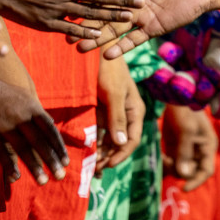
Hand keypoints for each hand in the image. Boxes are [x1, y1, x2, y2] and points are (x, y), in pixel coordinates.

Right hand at [0, 74, 68, 185]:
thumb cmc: (1, 96)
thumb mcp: (23, 98)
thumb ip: (36, 113)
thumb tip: (52, 126)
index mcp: (31, 107)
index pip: (49, 129)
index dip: (58, 146)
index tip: (66, 162)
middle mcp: (19, 115)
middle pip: (39, 140)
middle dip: (51, 160)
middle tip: (60, 176)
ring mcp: (3, 123)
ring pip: (22, 147)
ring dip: (34, 166)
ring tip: (43, 181)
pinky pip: (0, 151)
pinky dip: (9, 164)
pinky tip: (16, 177)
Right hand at [77, 0, 214, 57]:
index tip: (64, 3)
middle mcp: (128, 1)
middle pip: (102, 14)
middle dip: (84, 24)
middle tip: (64, 35)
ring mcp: (139, 17)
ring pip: (114, 30)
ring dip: (97, 40)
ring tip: (78, 49)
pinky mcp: (152, 29)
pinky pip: (134, 41)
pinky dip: (122, 48)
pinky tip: (107, 55)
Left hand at [97, 56, 145, 172]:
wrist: (96, 48)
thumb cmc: (108, 68)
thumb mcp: (113, 92)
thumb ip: (117, 118)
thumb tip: (121, 144)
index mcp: (135, 110)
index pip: (133, 139)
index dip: (122, 154)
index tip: (108, 164)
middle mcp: (125, 114)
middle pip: (121, 142)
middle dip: (110, 158)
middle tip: (95, 171)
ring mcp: (112, 112)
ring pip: (109, 138)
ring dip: (101, 152)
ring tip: (89, 166)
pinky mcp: (100, 109)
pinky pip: (98, 129)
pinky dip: (94, 141)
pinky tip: (85, 150)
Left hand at [165, 105, 217, 191]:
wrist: (173, 94)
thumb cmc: (185, 110)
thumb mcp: (186, 129)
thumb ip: (185, 151)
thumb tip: (183, 174)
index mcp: (207, 146)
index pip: (206, 170)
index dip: (197, 181)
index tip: (184, 188)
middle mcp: (199, 150)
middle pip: (192, 172)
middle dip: (180, 172)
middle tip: (167, 161)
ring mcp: (187, 149)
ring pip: (181, 169)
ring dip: (172, 168)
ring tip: (164, 158)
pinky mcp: (176, 147)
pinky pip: (173, 163)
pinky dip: (167, 163)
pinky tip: (161, 156)